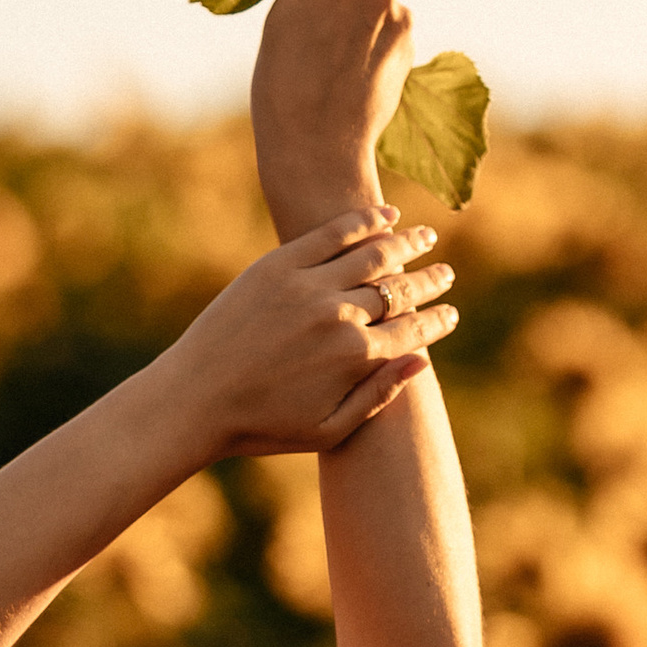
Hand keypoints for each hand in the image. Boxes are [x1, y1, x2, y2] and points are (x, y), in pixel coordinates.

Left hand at [163, 209, 457, 460]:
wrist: (194, 399)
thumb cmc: (262, 426)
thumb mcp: (328, 430)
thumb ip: (379, 396)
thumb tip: (422, 361)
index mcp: (355, 358)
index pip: (414, 330)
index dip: (438, 320)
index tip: (452, 313)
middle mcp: (338, 315)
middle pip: (400, 288)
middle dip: (431, 280)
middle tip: (447, 273)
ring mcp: (307, 285)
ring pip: (373, 254)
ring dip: (407, 242)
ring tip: (425, 237)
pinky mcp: (278, 265)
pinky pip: (332, 233)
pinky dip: (364, 221)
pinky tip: (387, 216)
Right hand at [249, 0, 415, 239]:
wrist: (318, 146)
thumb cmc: (283, 81)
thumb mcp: (284, 12)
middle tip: (324, 1)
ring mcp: (398, 15)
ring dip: (365, 0)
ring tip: (335, 43)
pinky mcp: (409, 42)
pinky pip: (392, 19)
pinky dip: (375, 31)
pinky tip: (352, 64)